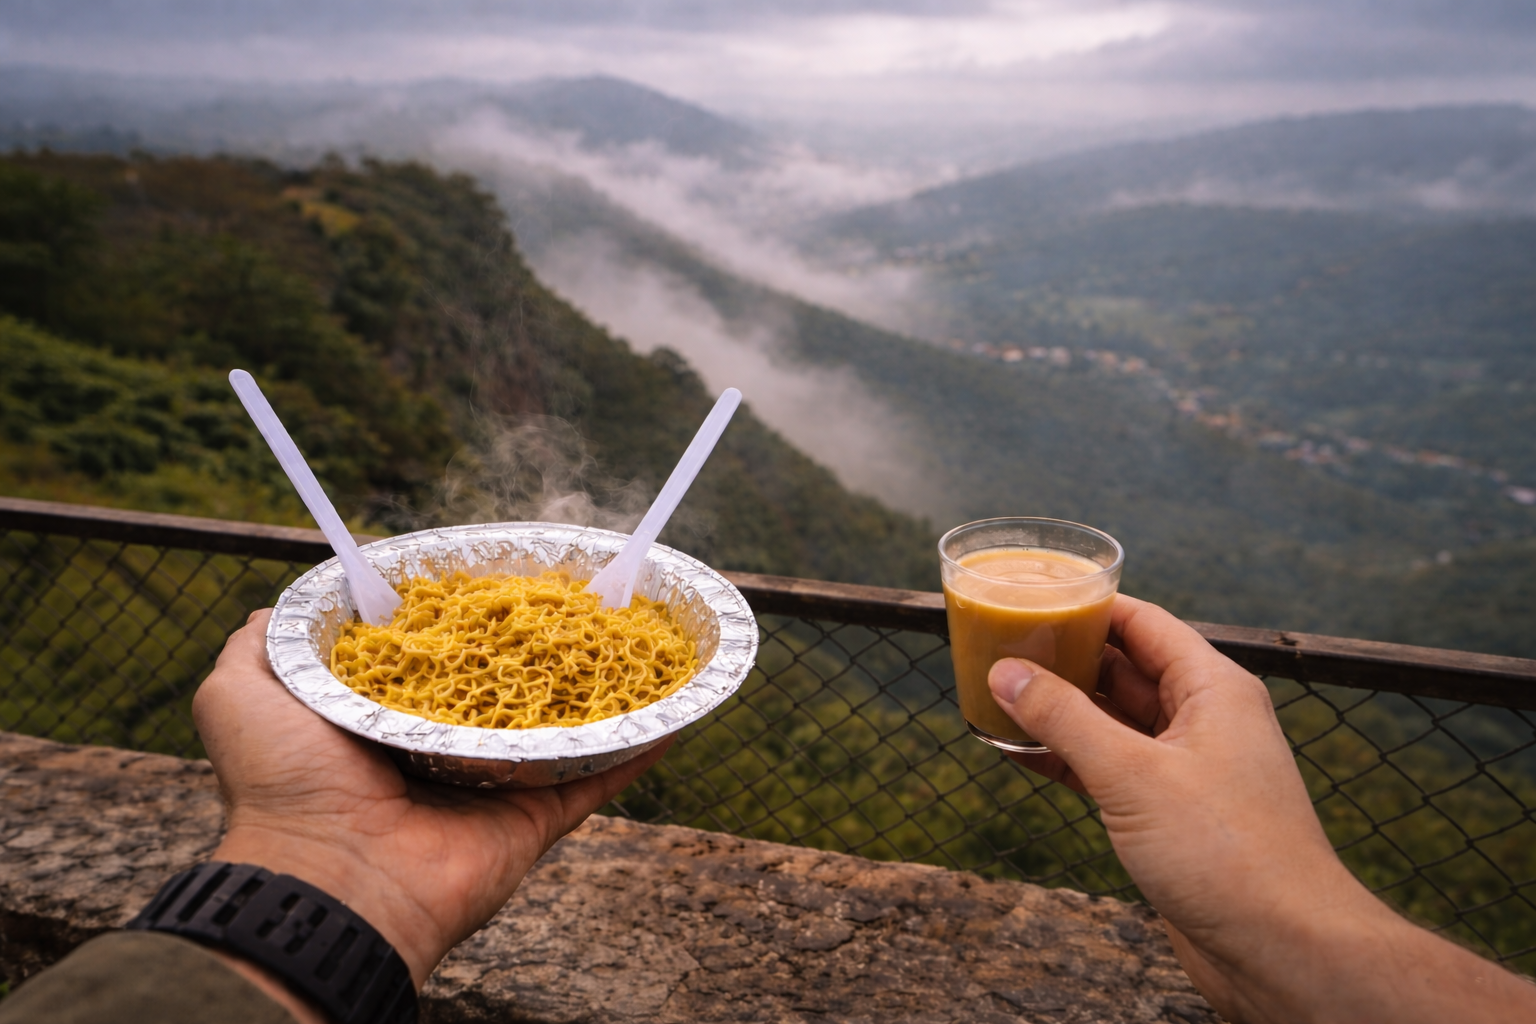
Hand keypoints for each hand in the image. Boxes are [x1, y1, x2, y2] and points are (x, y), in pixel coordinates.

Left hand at [193, 609, 670, 998]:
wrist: (331, 879)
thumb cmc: (284, 784)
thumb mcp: (240, 693)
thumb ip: (261, 644)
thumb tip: (275, 604)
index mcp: (384, 718)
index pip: (435, 657)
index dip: (465, 618)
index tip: (496, 577)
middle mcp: (444, 747)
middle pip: (506, 685)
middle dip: (541, 646)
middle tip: (579, 599)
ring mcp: (495, 784)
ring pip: (562, 725)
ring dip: (601, 687)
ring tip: (639, 637)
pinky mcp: (536, 817)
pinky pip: (599, 776)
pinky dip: (644, 748)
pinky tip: (680, 711)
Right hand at [987, 594, 1535, 1023]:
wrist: (1283, 951)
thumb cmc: (1228, 854)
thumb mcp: (1132, 775)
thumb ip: (1065, 719)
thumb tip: (1006, 672)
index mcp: (1212, 689)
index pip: (1143, 623)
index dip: (1088, 606)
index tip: (1032, 598)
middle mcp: (1202, 721)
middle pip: (1123, 668)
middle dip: (1063, 659)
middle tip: (1000, 645)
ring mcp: (1186, 770)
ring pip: (1111, 722)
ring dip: (1058, 712)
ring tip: (995, 696)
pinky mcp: (1169, 816)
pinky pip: (1108, 770)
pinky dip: (1066, 759)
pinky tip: (1018, 753)